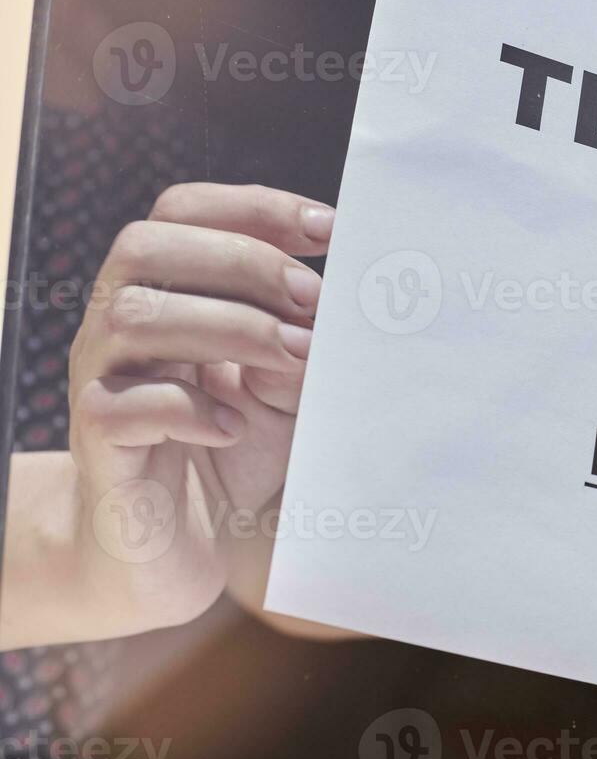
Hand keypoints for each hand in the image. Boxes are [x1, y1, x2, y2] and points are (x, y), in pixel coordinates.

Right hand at [68, 183, 333, 628]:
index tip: (331, 230)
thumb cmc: (239, 454)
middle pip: (146, 244)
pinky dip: (188, 408)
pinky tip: (232, 428)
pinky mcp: (99, 444)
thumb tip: (335, 306)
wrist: (179, 550)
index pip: (183, 212)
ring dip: (230, 328)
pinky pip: (123, 405)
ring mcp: (101, 380)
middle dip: (243, 261)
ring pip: (132, 315)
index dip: (255, 207)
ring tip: (294, 360)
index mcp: (166, 293)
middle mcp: (121, 326)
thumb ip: (304, 340)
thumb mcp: (288, 388)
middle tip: (312, 302)